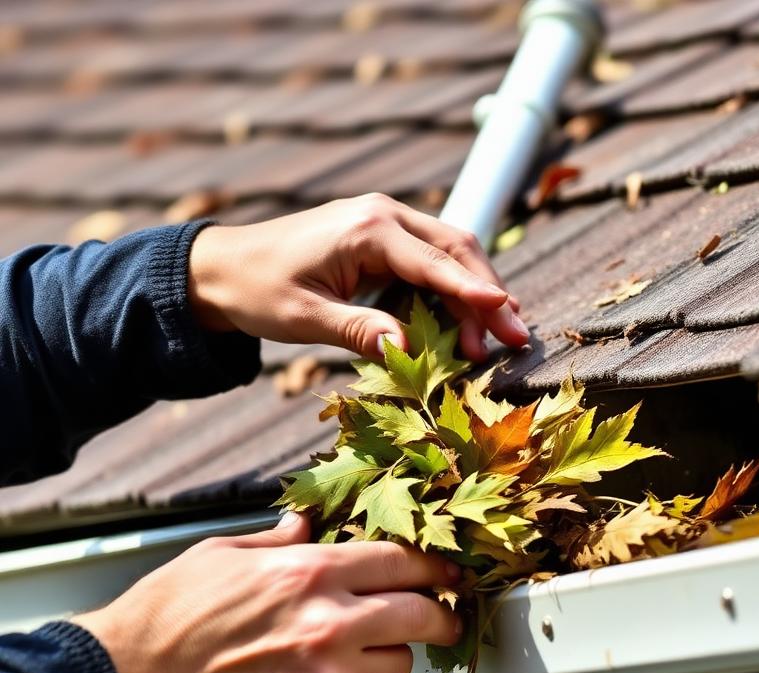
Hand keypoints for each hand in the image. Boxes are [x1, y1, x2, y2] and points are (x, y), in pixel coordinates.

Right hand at [73, 513, 461, 672]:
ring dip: (389, 659)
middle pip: (421, 616)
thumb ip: (280, 541)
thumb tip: (310, 526)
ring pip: (400, 667)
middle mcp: (328, 624)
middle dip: (440, 616)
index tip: (446, 574)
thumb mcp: (225, 554)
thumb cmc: (170, 614)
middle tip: (443, 620)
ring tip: (361, 655)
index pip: (403, 563)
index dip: (433, 568)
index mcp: (310, 573)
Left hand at [188, 194, 528, 361]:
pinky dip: (451, 289)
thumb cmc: (258, 290)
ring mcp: (384, 222)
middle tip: (516, 337)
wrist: (221, 267)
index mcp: (366, 228)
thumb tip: (408, 350)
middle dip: (487, 294)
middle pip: (455, 249)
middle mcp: (382, 214)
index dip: (472, 291)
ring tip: (494, 338)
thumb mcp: (305, 317)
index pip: (433, 262)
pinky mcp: (381, 238)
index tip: (508, 312)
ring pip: (449, 253)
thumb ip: (358, 330)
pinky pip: (429, 260)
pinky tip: (464, 319)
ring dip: (473, 294)